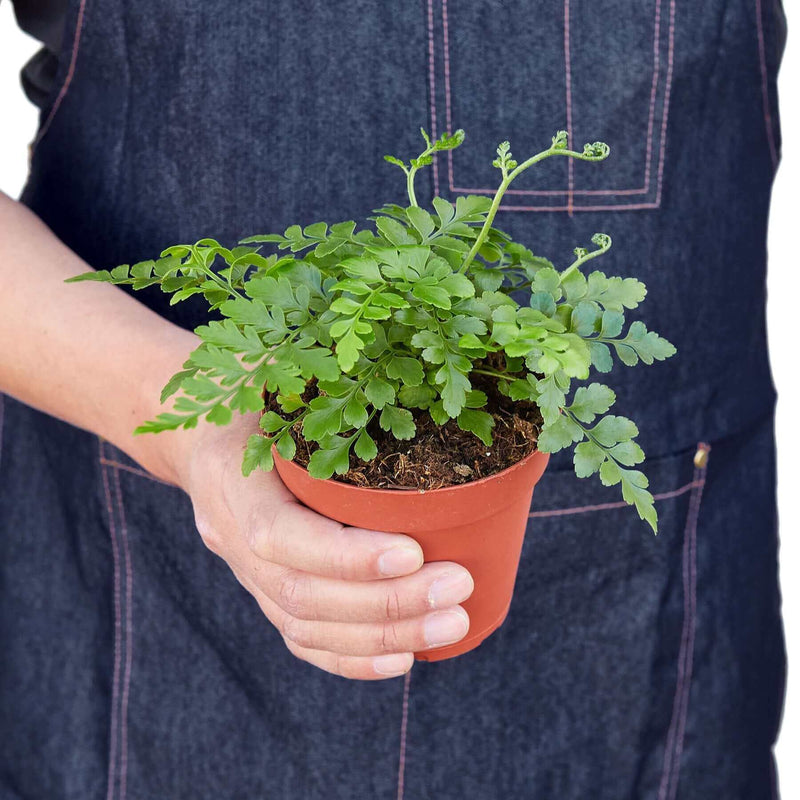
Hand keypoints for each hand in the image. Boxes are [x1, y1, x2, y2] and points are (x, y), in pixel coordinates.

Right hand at [172, 413, 473, 679]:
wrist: (205, 439)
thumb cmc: (259, 400)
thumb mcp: (278, 379)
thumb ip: (323, 395)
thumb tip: (417, 396)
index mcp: (232, 479)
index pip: (279, 535)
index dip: (345, 555)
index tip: (414, 552)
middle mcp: (230, 535)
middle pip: (303, 593)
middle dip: (387, 602)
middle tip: (458, 588)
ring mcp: (246, 573)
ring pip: (307, 625)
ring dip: (384, 635)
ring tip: (452, 623)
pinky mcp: (265, 594)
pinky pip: (302, 639)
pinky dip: (353, 658)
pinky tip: (403, 658)